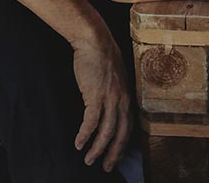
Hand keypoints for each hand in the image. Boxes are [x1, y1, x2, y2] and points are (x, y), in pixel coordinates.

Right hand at [70, 32, 131, 169]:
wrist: (95, 41)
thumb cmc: (102, 57)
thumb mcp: (115, 77)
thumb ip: (114, 93)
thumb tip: (108, 107)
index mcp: (127, 95)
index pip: (129, 125)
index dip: (123, 143)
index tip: (117, 156)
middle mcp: (122, 98)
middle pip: (121, 133)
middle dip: (114, 153)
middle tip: (106, 167)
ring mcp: (110, 97)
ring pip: (107, 131)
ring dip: (97, 148)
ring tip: (89, 160)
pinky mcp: (95, 95)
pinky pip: (91, 121)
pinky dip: (85, 135)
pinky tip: (79, 143)